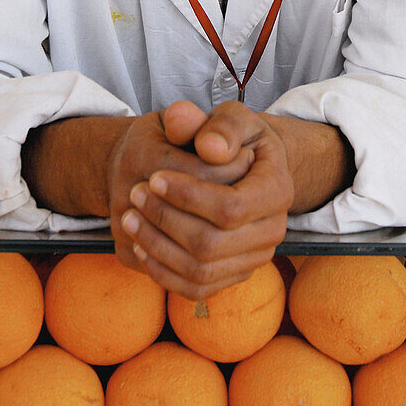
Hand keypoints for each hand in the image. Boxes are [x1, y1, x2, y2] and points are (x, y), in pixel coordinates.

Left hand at [119, 102, 293, 297]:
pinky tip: (139, 244)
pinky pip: (196, 288)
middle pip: (212, 244)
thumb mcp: (231, 118)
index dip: (187, 196)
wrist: (241, 164)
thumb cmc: (232, 138)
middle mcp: (273, 230)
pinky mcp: (233, 274)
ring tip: (128, 218)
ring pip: (200, 271)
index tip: (153, 177)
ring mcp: (254, 257)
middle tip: (133, 194)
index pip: (230, 207)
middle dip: (165, 220)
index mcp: (277, 189)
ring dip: (157, 247)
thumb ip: (221, 125)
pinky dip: (163, 272)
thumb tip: (210, 147)